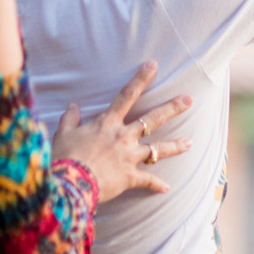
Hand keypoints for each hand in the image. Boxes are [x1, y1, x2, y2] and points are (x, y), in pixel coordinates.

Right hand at [52, 61, 190, 201]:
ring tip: (190, 142)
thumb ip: (70, 119)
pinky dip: (156, 185)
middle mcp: (123, 136)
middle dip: (172, 108)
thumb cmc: (64, 157)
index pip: (127, 95)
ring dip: (175, 146)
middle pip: (153, 119)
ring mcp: (129, 156)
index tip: (153, 65)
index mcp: (107, 123)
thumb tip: (73, 106)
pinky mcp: (129, 177)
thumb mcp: (63, 134)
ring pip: (157, 149)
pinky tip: (166, 188)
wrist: (69, 184)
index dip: (141, 79)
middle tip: (189, 100)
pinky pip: (147, 180)